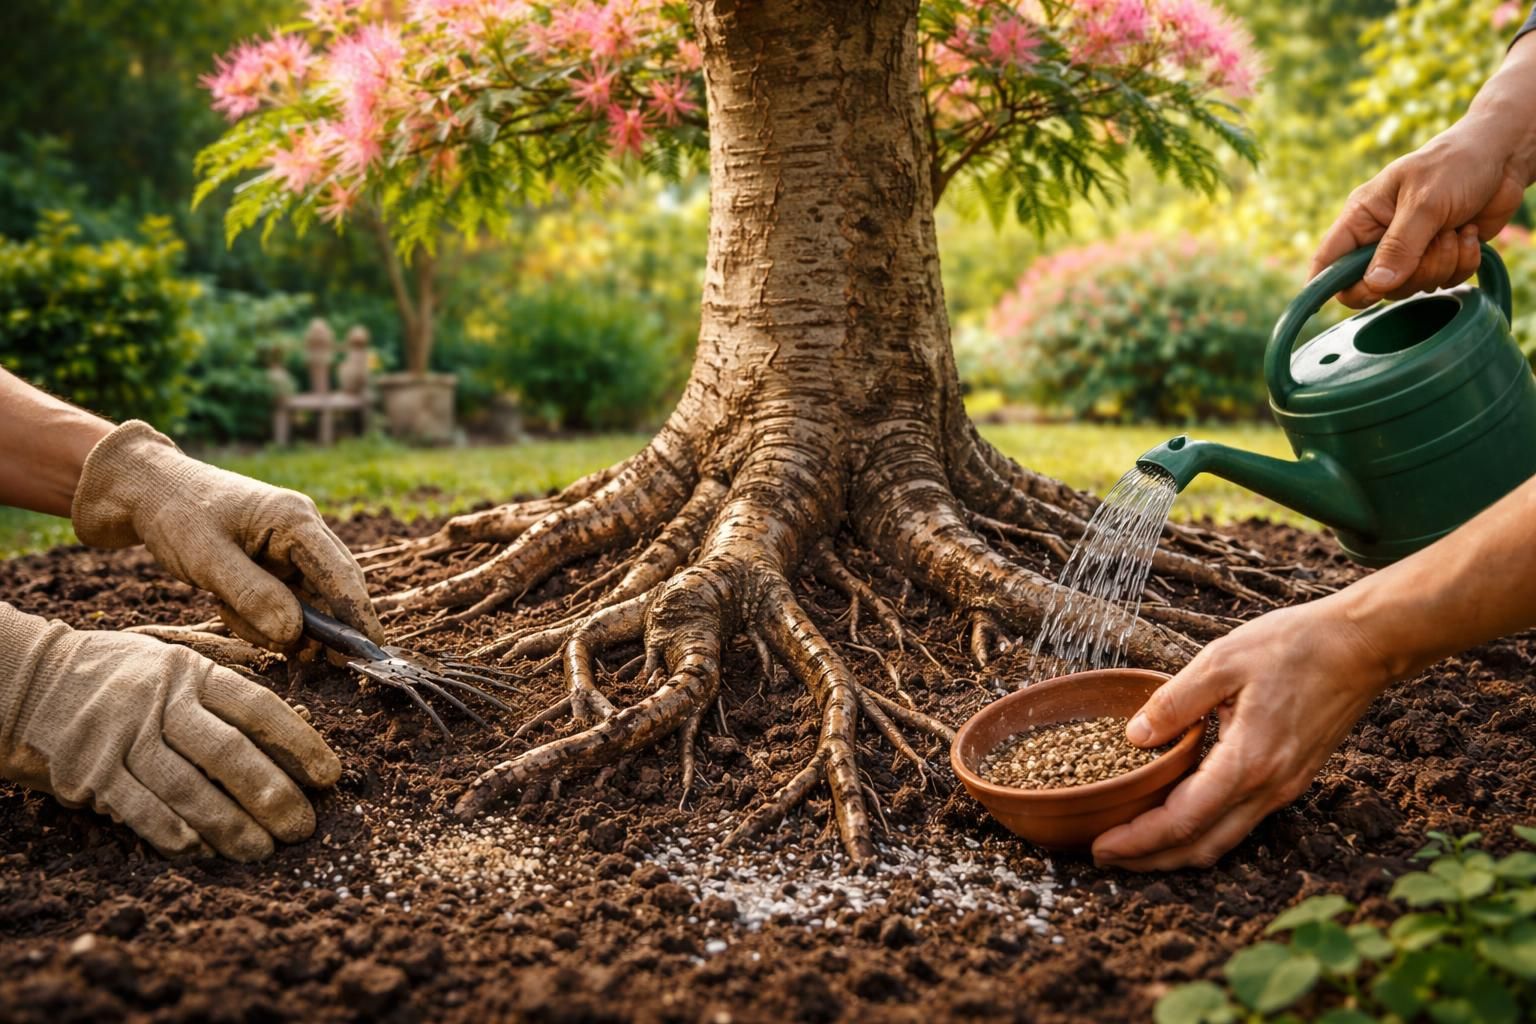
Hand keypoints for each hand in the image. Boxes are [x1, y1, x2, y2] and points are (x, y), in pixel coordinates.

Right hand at [0, 602, 340, 860]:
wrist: (27, 684)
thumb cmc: (121, 679)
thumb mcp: (173, 665)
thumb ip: (223, 695)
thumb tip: (294, 731)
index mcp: (190, 672)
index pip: (258, 707)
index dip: (300, 744)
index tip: (331, 776)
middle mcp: (158, 702)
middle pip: (228, 753)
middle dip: (273, 795)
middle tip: (302, 827)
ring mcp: (121, 737)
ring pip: (188, 789)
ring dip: (231, 826)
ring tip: (263, 850)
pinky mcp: (89, 772)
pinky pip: (142, 811)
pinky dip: (177, 835)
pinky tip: (206, 851)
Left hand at [70, 421, 382, 651]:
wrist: (141, 491)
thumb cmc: (174, 513)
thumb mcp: (207, 557)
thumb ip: (253, 596)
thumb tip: (297, 635)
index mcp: (295, 520)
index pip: (342, 574)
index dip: (360, 615)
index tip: (373, 653)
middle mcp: (302, 534)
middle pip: (331, 593)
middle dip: (315, 629)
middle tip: (303, 660)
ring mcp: (287, 551)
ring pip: (303, 606)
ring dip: (272, 624)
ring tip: (226, 612)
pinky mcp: (270, 566)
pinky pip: (280, 605)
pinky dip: (257, 618)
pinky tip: (224, 605)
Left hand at [1091, 600, 1393, 870]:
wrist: (1362, 646)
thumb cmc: (1294, 646)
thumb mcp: (1222, 660)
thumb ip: (1174, 702)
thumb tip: (1134, 737)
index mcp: (1249, 761)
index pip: (1182, 821)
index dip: (1138, 840)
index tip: (1100, 846)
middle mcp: (1269, 787)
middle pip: (1201, 846)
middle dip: (1150, 860)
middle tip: (1104, 857)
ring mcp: (1284, 788)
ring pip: (1222, 840)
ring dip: (1175, 851)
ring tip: (1132, 844)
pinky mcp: (1290, 779)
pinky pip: (1240, 821)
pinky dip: (1202, 831)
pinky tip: (1175, 815)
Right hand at [1311, 118, 1529, 307]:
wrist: (1504, 155)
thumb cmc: (1455, 164)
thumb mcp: (1424, 202)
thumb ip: (1399, 246)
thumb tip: (1376, 285)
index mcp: (1361, 217)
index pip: (1328, 262)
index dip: (1330, 286)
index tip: (1365, 292)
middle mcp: (1379, 237)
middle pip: (1374, 285)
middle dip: (1411, 272)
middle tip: (1433, 244)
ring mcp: (1410, 250)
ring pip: (1412, 286)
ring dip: (1442, 263)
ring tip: (1455, 230)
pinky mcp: (1439, 257)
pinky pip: (1444, 281)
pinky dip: (1462, 263)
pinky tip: (1468, 234)